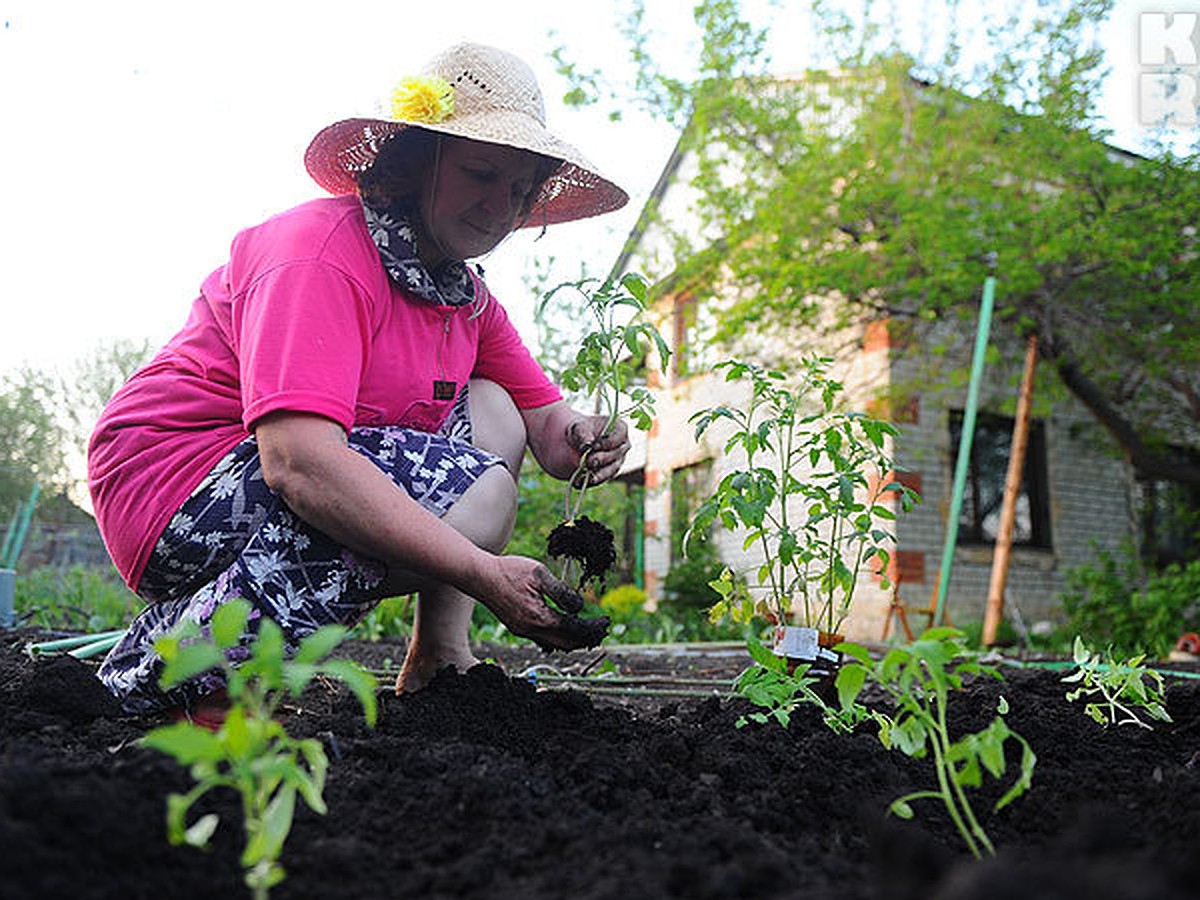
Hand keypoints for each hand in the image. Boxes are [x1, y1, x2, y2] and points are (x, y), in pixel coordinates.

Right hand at [480, 556, 609, 651]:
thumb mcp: (540, 574)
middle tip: (601, 629)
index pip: (575, 629)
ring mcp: (523, 632)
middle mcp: (531, 630)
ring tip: (588, 632)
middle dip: (587, 638)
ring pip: (555, 645)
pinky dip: (559, 638)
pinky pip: (543, 640)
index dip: (593, 628)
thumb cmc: (509, 570)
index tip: (606, 622)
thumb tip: (579, 607)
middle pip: (567, 643)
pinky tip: (564, 629)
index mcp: (540, 617)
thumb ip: (562, 592)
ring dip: (574, 640)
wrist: (480, 576)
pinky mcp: (518, 628)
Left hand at [567, 415, 629, 484]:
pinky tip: (579, 483)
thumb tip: (587, 445)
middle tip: (589, 462)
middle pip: (615, 454)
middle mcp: (623, 447)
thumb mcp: (579, 428)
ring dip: (598, 474)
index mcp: (620, 430)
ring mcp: (618, 461)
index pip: (619, 436)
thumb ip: (583, 434)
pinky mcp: (609, 474)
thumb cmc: (583, 431)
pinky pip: (602, 479)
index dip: (608, 442)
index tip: (595, 446)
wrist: (578, 442)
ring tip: (587, 478)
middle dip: (601, 459)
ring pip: (611, 470)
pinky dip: (591, 481)